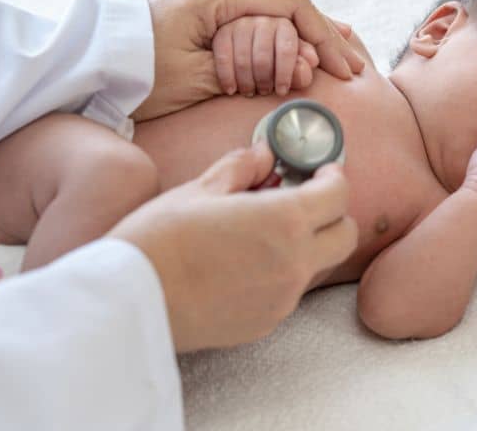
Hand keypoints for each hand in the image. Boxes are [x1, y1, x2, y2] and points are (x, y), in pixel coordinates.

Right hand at [109, 141, 357, 351]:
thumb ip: (241, 167)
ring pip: (317, 264)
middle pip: (345, 236)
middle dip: (332, 213)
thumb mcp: (199, 190)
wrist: (131, 301)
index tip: (321, 171)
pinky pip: (289, 291)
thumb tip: (262, 154)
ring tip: (260, 231)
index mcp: (282, 221)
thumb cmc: (160, 240)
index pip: (337, 195)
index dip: (333, 177)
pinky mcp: (266, 322)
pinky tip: (242, 262)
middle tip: (301, 199)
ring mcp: (283, 298)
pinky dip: (280, 271)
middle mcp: (294, 263)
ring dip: (305, 243)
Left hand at [133, 0, 364, 120]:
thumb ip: (251, 66)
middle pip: (278, 0)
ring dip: (290, 32)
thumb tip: (296, 64)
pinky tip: (286, 42)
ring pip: (260, 5)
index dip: (323, 33)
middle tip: (346, 63)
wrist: (85, 64)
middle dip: (314, 34)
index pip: (287, 3)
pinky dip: (264, 28)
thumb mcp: (197, 80)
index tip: (345, 65)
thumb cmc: (135, 77)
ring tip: (321, 56)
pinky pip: (238, 9)